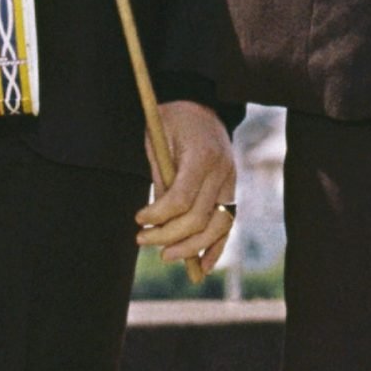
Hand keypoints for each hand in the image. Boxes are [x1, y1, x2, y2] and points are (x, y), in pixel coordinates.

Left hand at [137, 102, 238, 282]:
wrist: (201, 104)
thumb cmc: (172, 121)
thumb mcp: (157, 141)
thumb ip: (160, 179)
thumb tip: (156, 220)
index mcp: (202, 156)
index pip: (182, 199)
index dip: (158, 216)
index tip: (138, 219)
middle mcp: (223, 171)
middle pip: (199, 218)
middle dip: (168, 236)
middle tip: (143, 240)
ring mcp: (231, 182)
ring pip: (218, 226)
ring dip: (192, 247)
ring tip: (167, 256)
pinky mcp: (232, 190)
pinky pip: (228, 224)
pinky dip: (216, 247)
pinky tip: (201, 265)